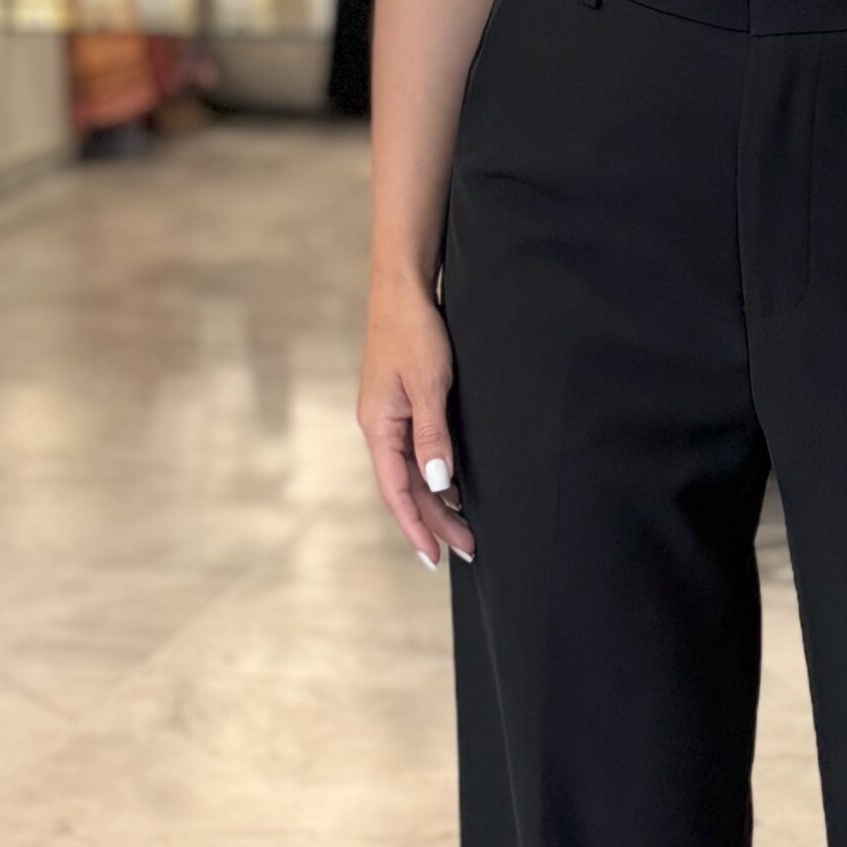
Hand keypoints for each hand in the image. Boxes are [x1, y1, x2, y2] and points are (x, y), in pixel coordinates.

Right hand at [357, 271, 474, 569]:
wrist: (403, 288)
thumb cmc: (415, 331)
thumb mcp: (429, 384)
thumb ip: (433, 435)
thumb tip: (439, 484)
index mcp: (379, 427)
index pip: (396, 492)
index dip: (417, 527)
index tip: (435, 558)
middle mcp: (380, 428)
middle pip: (407, 489)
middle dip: (436, 522)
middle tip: (467, 551)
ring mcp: (390, 418)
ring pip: (413, 474)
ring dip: (438, 503)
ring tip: (465, 530)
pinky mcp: (403, 406)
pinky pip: (417, 454)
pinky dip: (436, 477)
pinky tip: (456, 489)